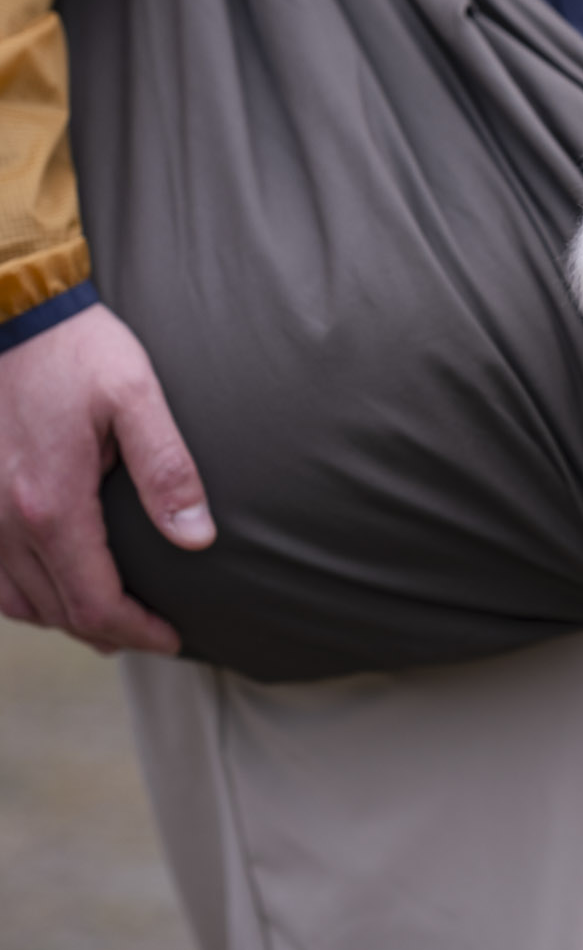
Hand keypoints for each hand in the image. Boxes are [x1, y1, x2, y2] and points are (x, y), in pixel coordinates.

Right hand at [0, 304, 213, 654]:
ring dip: (68, 618)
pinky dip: (27, 596)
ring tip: (113, 618)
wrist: (11, 311)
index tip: (173, 637)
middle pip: (59, 612)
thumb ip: (168, 469)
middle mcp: (7, 522)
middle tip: (154, 632)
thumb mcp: (136, 396)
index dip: (138, 632)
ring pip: (21, 603)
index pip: (95, 603)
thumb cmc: (77, 349)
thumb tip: (197, 538)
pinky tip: (57, 585)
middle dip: (110, 632)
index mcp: (52, 505)